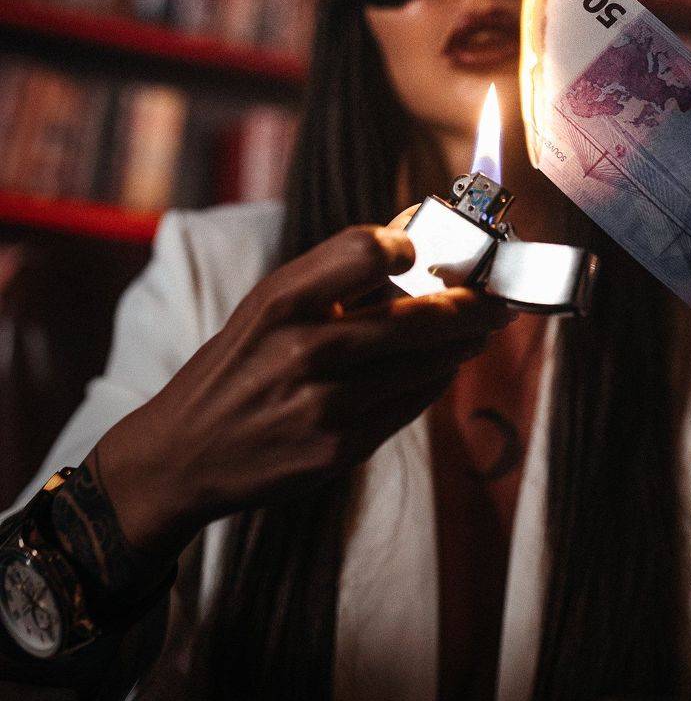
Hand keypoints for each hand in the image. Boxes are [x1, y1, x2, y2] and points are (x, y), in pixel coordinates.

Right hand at [96, 225, 508, 563]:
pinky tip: (444, 368)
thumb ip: (330, 278)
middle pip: (417, 315)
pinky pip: (412, 405)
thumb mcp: (264, 307)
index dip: (407, 245)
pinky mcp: (341, 448)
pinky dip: (436, 381)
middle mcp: (304, 349)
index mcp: (281, 300)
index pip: (367, 248)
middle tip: (497, 297)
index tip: (424, 250)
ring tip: (480, 329)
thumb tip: (412, 247)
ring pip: (427, 364)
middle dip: (472, 305)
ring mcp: (326, 404)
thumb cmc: (235, 367)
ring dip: (463, 344)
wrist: (183, 455)